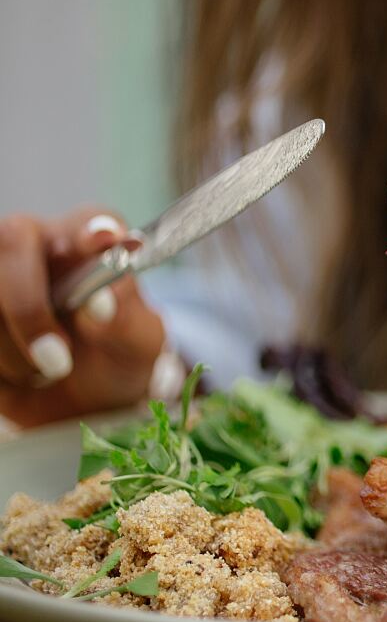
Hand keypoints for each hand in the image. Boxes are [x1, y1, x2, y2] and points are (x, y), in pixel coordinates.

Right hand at [0, 208, 168, 426]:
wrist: (85, 401)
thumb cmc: (116, 356)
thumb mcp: (138, 344)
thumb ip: (127, 319)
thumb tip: (103, 302)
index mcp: (90, 243)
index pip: (92, 220)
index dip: (93, 229)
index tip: (101, 241)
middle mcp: (39, 244)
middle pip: (11, 241)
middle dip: (28, 308)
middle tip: (58, 362)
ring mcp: (0, 273)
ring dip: (15, 351)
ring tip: (48, 370)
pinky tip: (17, 372)